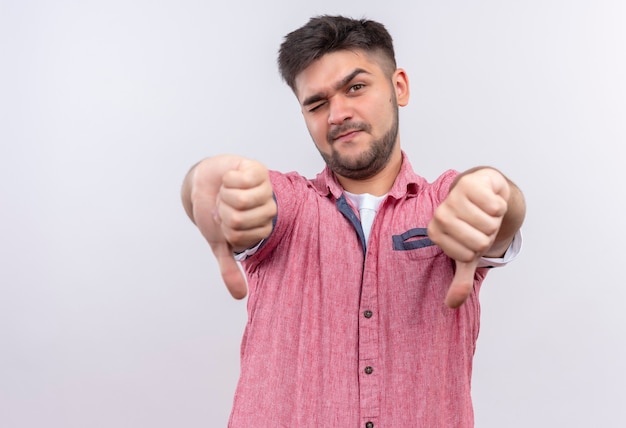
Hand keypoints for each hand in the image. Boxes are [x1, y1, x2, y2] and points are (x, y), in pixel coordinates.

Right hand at [188, 157, 275, 298]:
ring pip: (241, 199)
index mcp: (263, 227)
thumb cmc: (213, 212)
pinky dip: (227, 180)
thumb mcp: (220, 242)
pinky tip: (229, 179)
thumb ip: (229, 269)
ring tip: (226, 192)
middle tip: (223, 206)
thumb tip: (240, 296)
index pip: (242, 236)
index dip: (225, 229)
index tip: (224, 223)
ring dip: (224, 195)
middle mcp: (268, 208)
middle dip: (222, 212)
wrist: (204, 183)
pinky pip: (241, 180)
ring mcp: (265, 188)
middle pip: (240, 218)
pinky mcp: (258, 169)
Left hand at [427, 168, 509, 307]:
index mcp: (435, 233)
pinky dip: (499, 204)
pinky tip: (489, 199)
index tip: (472, 236)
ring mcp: (452, 197)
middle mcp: (440, 214)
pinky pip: (495, 205)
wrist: (483, 192)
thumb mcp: (467, 254)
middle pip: (481, 240)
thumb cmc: (472, 224)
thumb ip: (460, 280)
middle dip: (488, 234)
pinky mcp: (469, 183)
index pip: (469, 254)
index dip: (479, 248)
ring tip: (484, 212)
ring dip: (495, 219)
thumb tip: (451, 305)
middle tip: (480, 224)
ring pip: (489, 223)